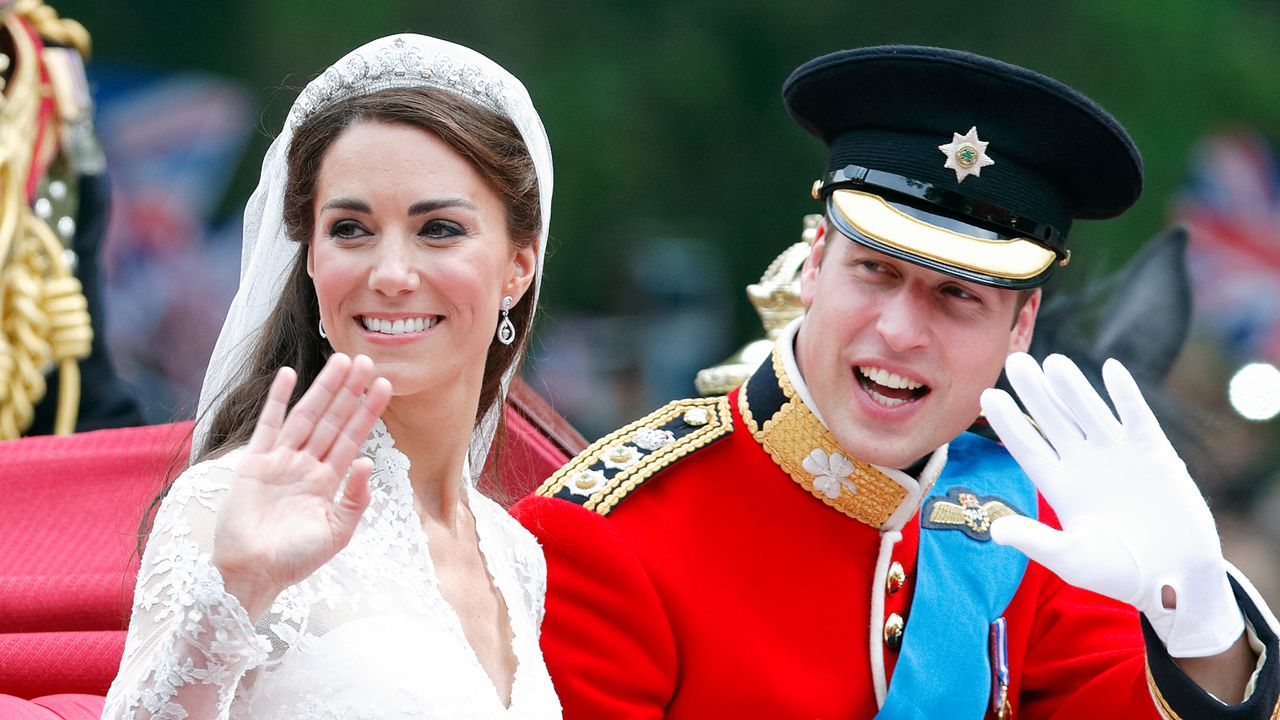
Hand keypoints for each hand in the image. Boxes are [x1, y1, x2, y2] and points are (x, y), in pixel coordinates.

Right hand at [212, 353, 392, 619]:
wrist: (251, 573)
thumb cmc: (294, 560)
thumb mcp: (337, 533)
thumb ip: (355, 499)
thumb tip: (367, 461)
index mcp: (328, 482)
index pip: (352, 438)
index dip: (367, 412)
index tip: (384, 385)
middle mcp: (306, 466)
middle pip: (333, 419)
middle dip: (350, 391)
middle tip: (366, 360)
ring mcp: (281, 461)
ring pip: (307, 416)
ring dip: (323, 389)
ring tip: (341, 361)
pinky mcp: (254, 463)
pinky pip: (269, 425)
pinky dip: (278, 400)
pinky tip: (289, 375)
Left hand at [980, 353, 1242, 656]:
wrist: (1176, 580)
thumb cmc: (1121, 574)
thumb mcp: (1073, 560)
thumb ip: (1037, 542)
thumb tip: (996, 532)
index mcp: (1059, 486)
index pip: (1027, 446)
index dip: (1008, 422)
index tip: (986, 395)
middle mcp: (1084, 464)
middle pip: (1052, 420)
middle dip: (1034, 392)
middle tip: (1014, 359)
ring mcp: (1118, 456)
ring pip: (1089, 412)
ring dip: (1072, 387)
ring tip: (1053, 360)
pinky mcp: (1154, 454)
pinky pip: (1136, 417)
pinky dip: (1125, 394)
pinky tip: (1110, 368)